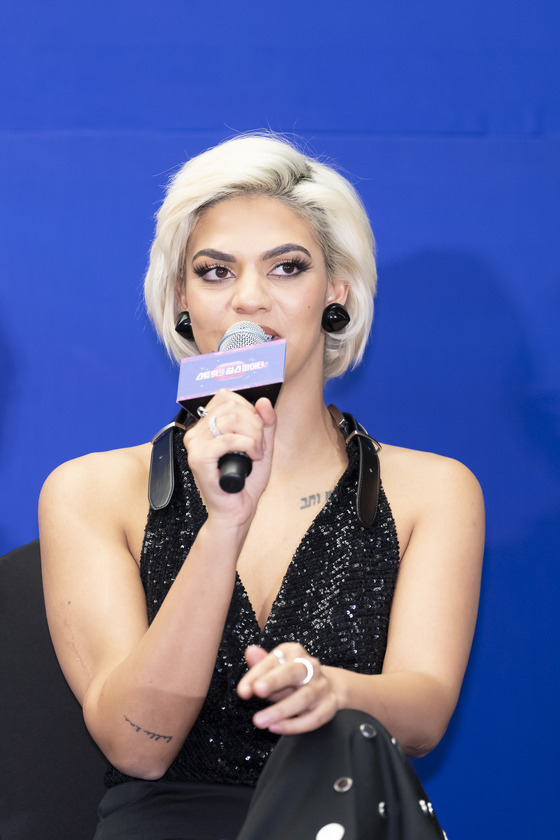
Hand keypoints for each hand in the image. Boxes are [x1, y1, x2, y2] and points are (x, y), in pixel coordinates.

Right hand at [184, 391, 275, 526]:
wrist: (237, 511)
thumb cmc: (245, 482)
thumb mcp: (262, 446)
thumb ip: (266, 423)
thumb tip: (264, 401)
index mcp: (206, 426)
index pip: (226, 397)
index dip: (248, 408)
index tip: (257, 429)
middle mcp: (196, 433)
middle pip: (231, 407)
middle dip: (255, 424)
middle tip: (260, 445)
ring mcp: (195, 445)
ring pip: (230, 420)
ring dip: (253, 436)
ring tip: (257, 453)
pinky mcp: (199, 459)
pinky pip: (227, 439)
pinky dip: (246, 445)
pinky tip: (252, 457)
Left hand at [237, 644, 339, 733]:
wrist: (328, 686)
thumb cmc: (293, 678)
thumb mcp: (275, 670)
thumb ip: (260, 665)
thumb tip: (250, 652)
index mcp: (294, 653)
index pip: (274, 660)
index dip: (256, 674)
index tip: (242, 690)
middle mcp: (311, 667)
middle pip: (293, 672)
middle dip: (274, 681)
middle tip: (257, 691)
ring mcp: (321, 687)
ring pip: (303, 698)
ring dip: (280, 710)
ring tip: (260, 720)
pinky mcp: (329, 706)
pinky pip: (313, 718)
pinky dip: (294, 725)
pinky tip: (276, 727)